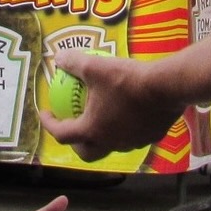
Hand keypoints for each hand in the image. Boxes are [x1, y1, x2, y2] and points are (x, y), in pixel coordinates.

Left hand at [39, 50, 182, 163]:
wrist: (165, 87)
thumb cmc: (126, 79)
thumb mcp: (95, 66)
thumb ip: (74, 63)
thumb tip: (59, 58)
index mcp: (91, 130)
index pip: (62, 134)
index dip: (49, 123)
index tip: (45, 112)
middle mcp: (109, 143)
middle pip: (86, 152)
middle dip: (75, 142)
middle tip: (73, 124)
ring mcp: (130, 144)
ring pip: (110, 145)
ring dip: (101, 135)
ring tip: (101, 117)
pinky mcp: (148, 138)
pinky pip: (131, 137)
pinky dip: (123, 128)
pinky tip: (127, 111)